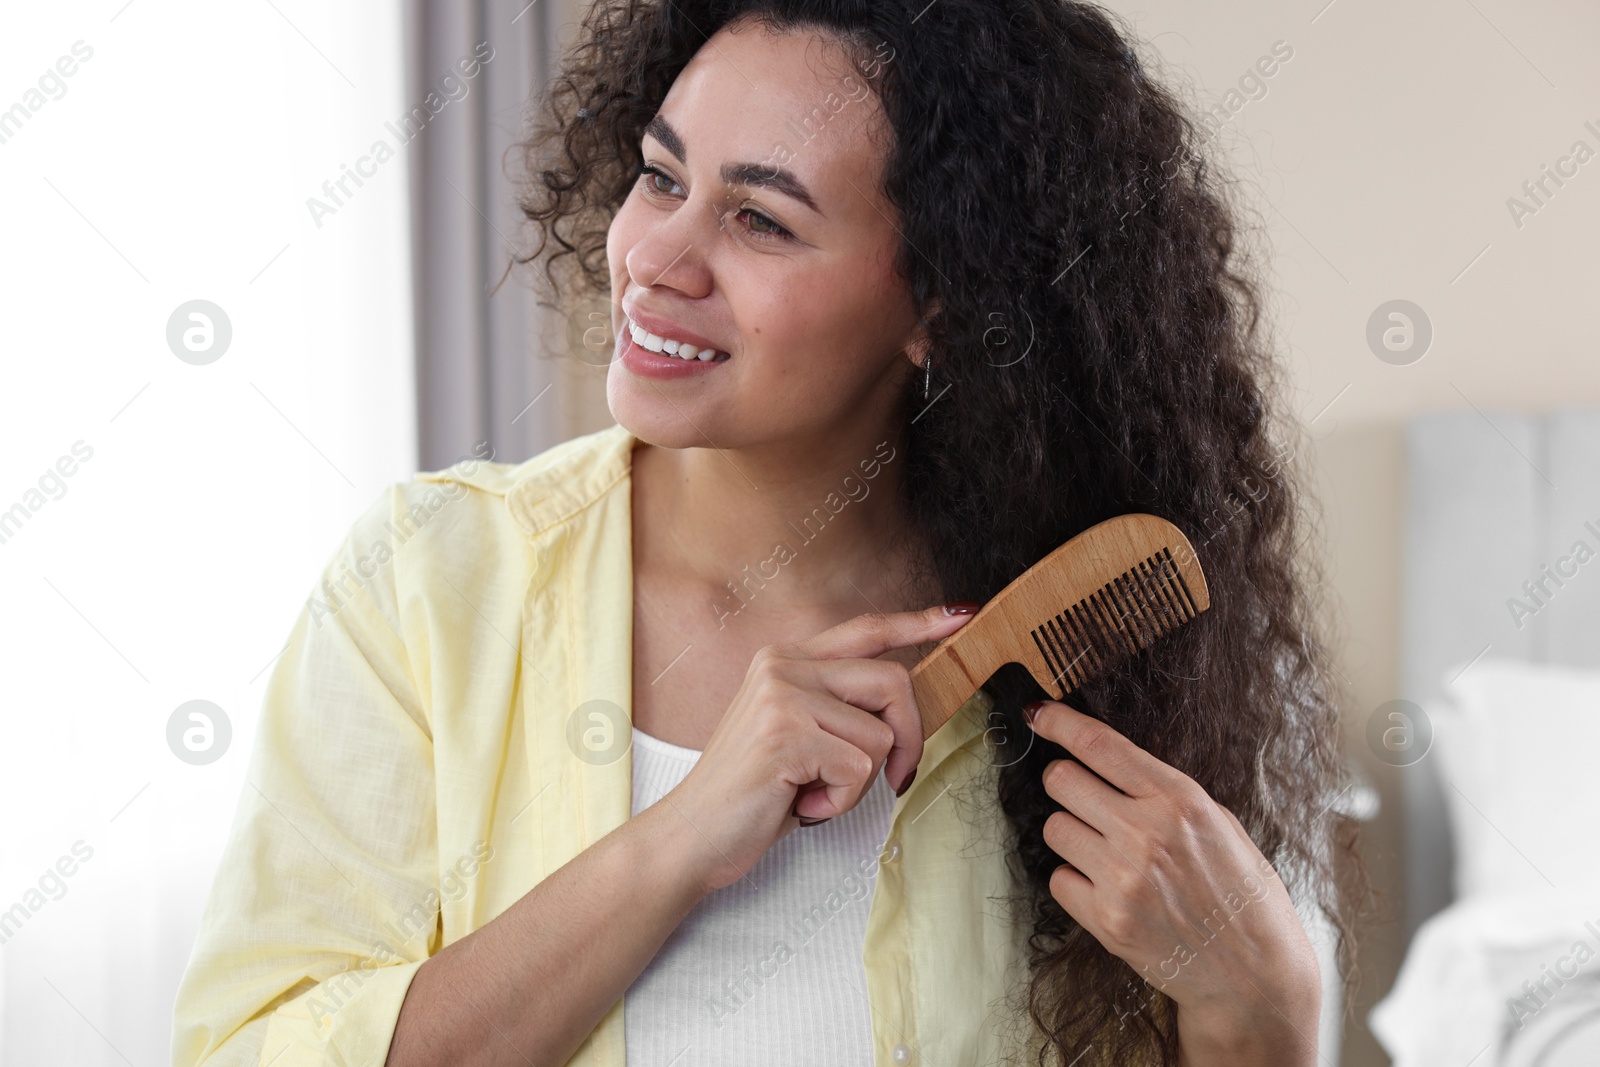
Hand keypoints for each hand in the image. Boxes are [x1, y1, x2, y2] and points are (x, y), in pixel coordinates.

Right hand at [663, 605, 975, 893]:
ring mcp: (781, 697)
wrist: (692, 835)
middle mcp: (782, 666)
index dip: (918, 622)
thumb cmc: (752, 794)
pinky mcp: (785, 736)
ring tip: (813, 793)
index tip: (960, 615)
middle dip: (910, 739)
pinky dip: (840, 802)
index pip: (867, 629)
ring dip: (859, 783)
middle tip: (894, 779)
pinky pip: (859, 769)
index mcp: (786, 659)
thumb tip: (905, 707)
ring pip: (881, 735)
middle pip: (894, 682)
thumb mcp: (799, 736)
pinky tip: (801, 806)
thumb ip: (840, 708)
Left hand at [1024, 700, 1320, 1066]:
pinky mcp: (1106, 920)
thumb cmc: (1242, 896)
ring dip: (1072, 834)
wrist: (1254, 976)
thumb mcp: (1220, 824)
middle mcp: (1147, 833)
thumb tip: (1110, 761)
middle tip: (1083, 797)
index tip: (1040, 715)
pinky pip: (1058, 879)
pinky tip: (1107, 888)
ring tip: (1107, 852)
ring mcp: (1123, 879)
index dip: (1059, 722)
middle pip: (1061, 780)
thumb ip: (1165, 792)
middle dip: (1065, 782)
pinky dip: (1074, 880)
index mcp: (1180, 800)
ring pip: (1054, 828)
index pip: (1098, 745)